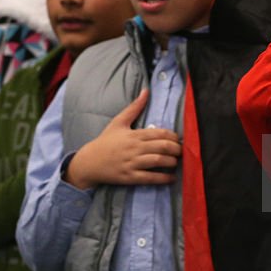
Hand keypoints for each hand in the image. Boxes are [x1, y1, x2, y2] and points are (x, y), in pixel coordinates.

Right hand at [65, 90, 181, 189]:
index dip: (173, 137)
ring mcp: (132, 163)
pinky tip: (171, 178)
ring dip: (172, 162)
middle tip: (181, 151)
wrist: (89, 162)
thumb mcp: (118, 122)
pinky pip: (150, 178)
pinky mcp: (130, 177)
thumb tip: (146, 91)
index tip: (178, 139)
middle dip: (176, 149)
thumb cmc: (105, 141)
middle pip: (162, 147)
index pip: (159, 133)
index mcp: (134, 134)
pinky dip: (163, 178)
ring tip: (176, 162)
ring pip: (158, 161)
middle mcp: (134, 148)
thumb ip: (134, 107)